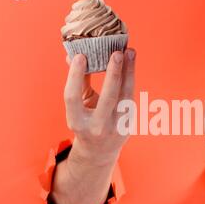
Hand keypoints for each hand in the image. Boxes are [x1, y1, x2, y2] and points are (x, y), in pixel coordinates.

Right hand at [64, 50, 135, 164]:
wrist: (99, 151)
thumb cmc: (86, 122)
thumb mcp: (78, 107)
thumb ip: (78, 83)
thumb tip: (74, 55)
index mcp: (77, 122)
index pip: (73, 97)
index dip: (75, 76)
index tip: (80, 56)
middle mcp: (97, 126)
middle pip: (108, 97)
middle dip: (113, 73)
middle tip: (116, 53)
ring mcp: (116, 127)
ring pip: (126, 95)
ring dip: (129, 71)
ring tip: (130, 52)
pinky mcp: (129, 124)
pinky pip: (130, 97)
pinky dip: (130, 78)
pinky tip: (131, 63)